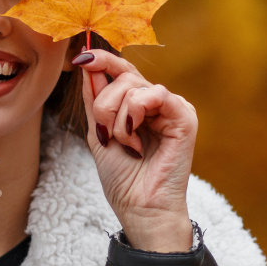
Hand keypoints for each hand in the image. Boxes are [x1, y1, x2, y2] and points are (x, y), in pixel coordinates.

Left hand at [72, 45, 196, 251]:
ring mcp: (172, 108)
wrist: (139, 208)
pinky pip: (154, 94)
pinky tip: (137, 139)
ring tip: (127, 144)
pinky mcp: (185, 116)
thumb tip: (88, 64)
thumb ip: (95, 99)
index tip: (81, 58)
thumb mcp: (98, 132)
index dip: (103, 61)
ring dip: (118, 117)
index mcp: (139, 106)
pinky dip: (135, 115)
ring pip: (134, 86)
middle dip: (104, 105)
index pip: (122, 72)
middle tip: (106, 133)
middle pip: (123, 78)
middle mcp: (157, 103)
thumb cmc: (123, 178)